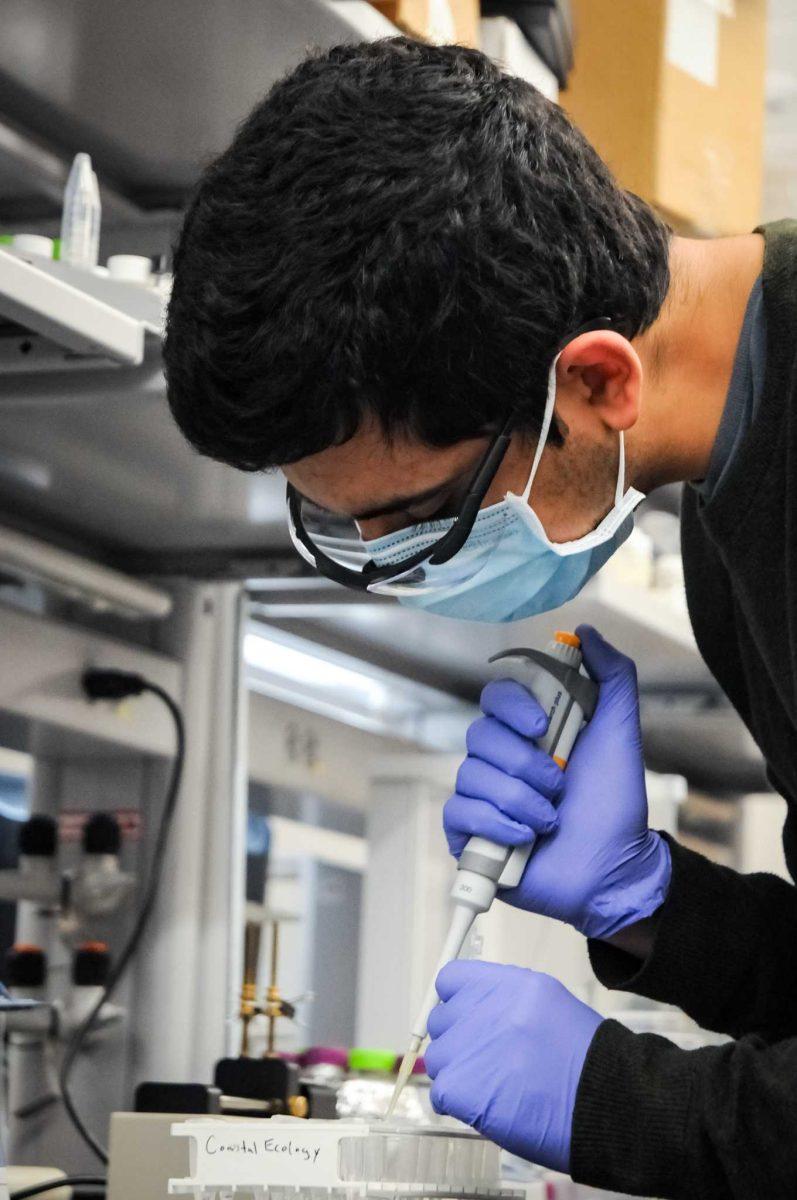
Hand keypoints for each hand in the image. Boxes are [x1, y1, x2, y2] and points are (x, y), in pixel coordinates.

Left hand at [425, 960, 601, 1173]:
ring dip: (459, 1075)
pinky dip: (458, 1105)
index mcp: (511, 984)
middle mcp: (486, 1008)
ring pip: (439, 1058)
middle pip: (442, 1021)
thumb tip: (473, 1013)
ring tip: (495, 1090)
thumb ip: (506, 1003)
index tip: (467, 1021)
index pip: (452, 980)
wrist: (606, 1105)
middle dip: (459, 1042)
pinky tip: (489, 1109)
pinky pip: (440, 1093)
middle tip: (488, 1064)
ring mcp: (470, 1045)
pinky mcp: (460, 1085)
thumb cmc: (586, 1065)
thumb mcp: (550, 1007)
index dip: (457, 1003)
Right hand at [443, 625, 670, 938]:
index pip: (496, 697)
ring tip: (550, 819)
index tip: (542, 724)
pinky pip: (459, 814)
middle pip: (480, 736)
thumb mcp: (621, 732)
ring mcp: (482, 797)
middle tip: (559, 785)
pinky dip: (496, 824)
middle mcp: (500, 759)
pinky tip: (526, 837)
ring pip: (472, 777)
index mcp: (527, 732)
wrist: (615, 866)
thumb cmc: (615, 801)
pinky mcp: (471, 834)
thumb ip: (613, 677)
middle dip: (525, 763)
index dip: (512, 706)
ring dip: (520, 799)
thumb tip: (587, 631)